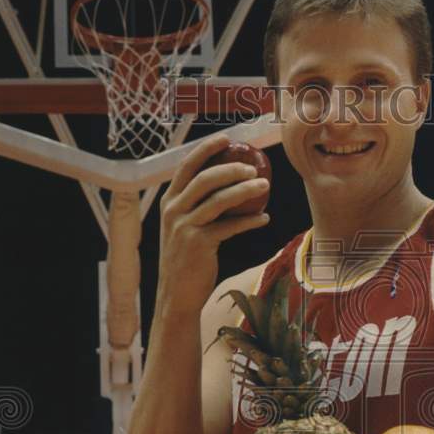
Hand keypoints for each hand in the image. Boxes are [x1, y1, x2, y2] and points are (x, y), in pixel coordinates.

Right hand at [157, 134, 270, 315]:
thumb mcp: (185, 228)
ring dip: (245, 190)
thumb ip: (199, 207)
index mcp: (168, 202)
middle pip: (203, 178)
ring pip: (218, 200)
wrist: (177, 294)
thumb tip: (229, 188)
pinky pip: (229, 226)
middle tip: (253, 168)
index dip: (206, 150)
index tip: (227, 139)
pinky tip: (264, 218)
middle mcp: (172, 210)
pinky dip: (249, 220)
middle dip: (230, 168)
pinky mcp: (198, 244)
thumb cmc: (187, 259)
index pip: (186, 166)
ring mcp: (184, 227)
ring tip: (264, 185)